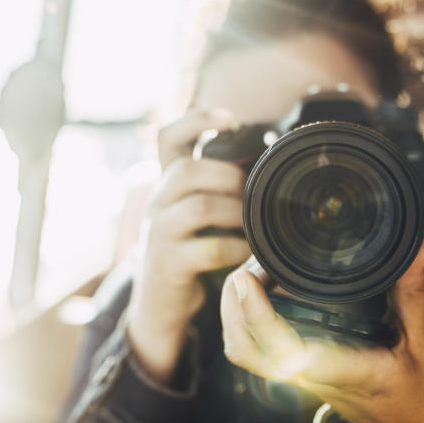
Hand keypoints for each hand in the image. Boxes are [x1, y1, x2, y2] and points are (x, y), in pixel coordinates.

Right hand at [127, 108, 252, 383]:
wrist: (160, 305)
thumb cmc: (189, 252)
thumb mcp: (196, 215)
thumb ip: (217, 189)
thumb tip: (266, 166)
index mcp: (167, 184)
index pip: (168, 138)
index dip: (196, 120)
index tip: (230, 117)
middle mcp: (157, 202)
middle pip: (187, 169)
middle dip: (229, 176)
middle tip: (251, 195)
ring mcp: (159, 233)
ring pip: (198, 206)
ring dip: (235, 213)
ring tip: (252, 225)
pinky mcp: (168, 264)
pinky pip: (207, 248)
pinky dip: (235, 249)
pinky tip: (247, 254)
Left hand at [220, 231, 423, 422]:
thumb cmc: (423, 389)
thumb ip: (414, 289)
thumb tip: (423, 240)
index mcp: (342, 370)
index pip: (285, 350)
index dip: (257, 315)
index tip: (250, 278)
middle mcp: (311, 375)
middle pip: (245, 349)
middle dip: (233, 305)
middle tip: (253, 264)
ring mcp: (300, 376)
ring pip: (245, 351)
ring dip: (236, 311)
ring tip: (256, 270)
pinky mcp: (298, 371)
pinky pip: (257, 349)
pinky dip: (247, 318)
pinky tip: (263, 289)